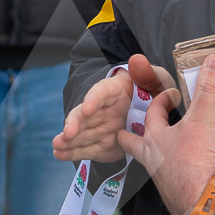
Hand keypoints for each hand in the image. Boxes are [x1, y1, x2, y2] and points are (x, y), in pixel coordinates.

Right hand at [55, 54, 174, 163]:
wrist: (158, 118)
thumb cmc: (156, 94)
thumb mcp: (157, 82)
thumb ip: (148, 74)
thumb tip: (137, 60)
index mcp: (116, 91)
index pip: (102, 92)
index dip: (93, 99)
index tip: (87, 109)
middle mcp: (102, 109)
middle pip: (84, 115)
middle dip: (74, 123)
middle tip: (67, 132)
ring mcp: (100, 128)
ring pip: (81, 133)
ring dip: (68, 140)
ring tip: (56, 146)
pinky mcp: (102, 145)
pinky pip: (86, 149)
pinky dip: (72, 152)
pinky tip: (59, 154)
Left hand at [122, 54, 214, 214]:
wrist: (204, 207)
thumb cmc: (195, 163)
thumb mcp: (203, 121)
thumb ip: (208, 90)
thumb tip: (213, 60)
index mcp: (154, 139)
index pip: (151, 113)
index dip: (161, 100)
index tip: (173, 95)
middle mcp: (153, 159)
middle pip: (135, 143)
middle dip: (132, 135)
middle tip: (130, 128)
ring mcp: (162, 178)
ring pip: (152, 161)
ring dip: (157, 153)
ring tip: (165, 148)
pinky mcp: (175, 193)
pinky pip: (169, 178)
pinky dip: (174, 171)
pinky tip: (186, 171)